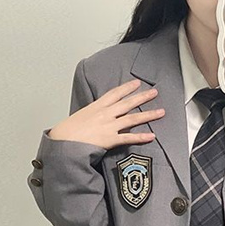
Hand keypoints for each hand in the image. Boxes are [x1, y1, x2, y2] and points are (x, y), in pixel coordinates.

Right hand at [48, 79, 165, 149]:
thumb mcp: (80, 116)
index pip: (115, 93)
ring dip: (148, 115)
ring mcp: (108, 126)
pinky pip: (129, 138)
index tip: (136, 83)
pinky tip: (152, 136)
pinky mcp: (110, 139)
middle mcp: (105, 114)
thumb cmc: (68, 131)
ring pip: (132, 118)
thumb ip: (93, 114)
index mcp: (96, 106)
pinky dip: (141, 137)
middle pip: (127, 103)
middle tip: (154, 92)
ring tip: (161, 112)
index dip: (127, 88)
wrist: (63, 142)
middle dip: (142, 97)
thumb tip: (98, 116)